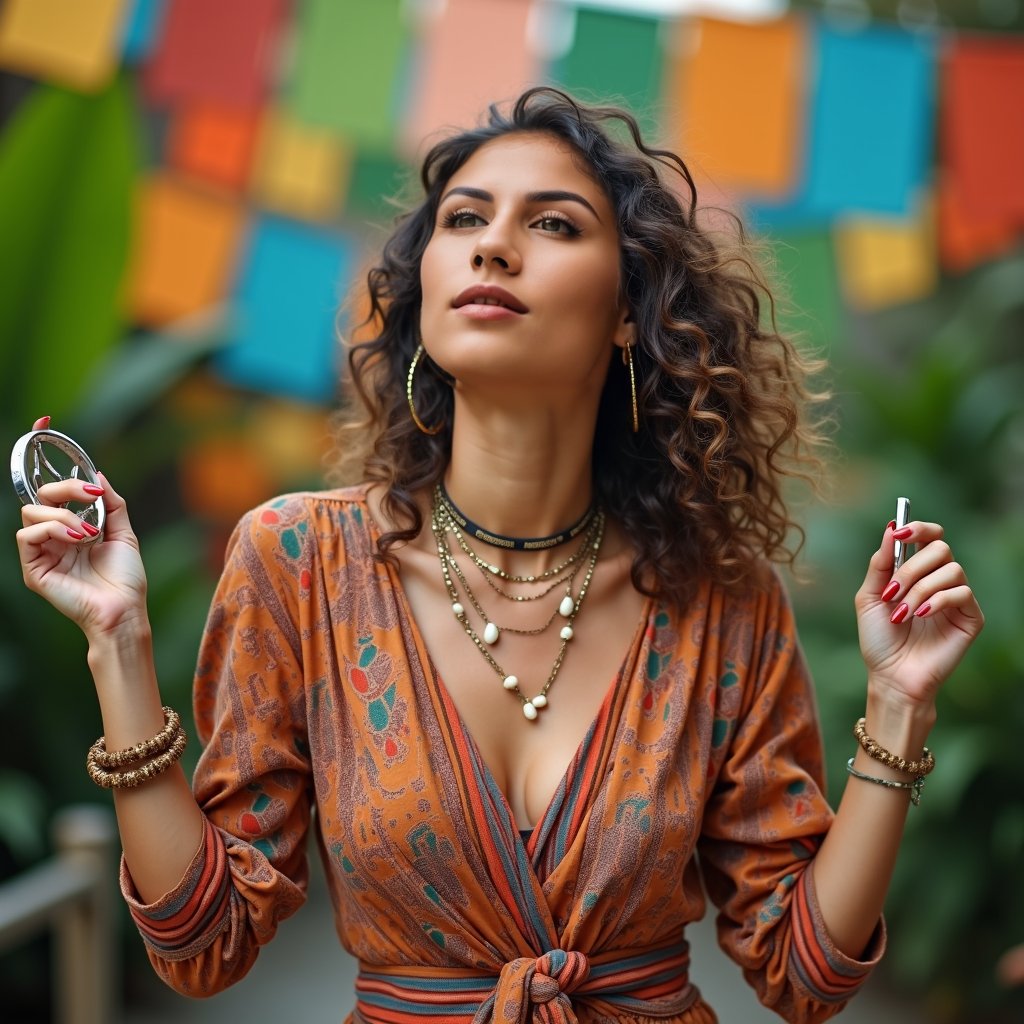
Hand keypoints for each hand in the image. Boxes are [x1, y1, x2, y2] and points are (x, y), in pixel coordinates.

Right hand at [16, 418, 148, 640]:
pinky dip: (53, 530)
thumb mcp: (124, 531)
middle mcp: (52, 537)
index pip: (48, 490)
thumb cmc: (126, 579)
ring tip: (89, 533)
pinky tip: (77, 540)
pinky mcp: (33, 570)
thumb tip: (97, 474)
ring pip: (32, 512)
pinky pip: (27, 535)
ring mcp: (40, 553)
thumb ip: (111, 502)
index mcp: (70, 527)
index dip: (39, 457)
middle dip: (64, 488)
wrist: (126, 611)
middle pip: (39, 495)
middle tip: (89, 495)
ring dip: (64, 515)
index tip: (42, 423)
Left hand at [854, 518, 983, 708]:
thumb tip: (892, 527)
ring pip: (951, 569)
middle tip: (892, 592)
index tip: (899, 534)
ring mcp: (956, 599)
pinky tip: (919, 616)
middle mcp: (939, 581)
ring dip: (919, 589)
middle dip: (911, 568)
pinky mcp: (970, 618)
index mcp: (916, 573)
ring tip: (901, 614)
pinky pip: (962, 593)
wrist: (889, 675)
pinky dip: (936, 600)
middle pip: (941, 547)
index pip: (929, 537)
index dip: (918, 528)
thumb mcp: (869, 597)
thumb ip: (880, 563)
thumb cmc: (878, 639)